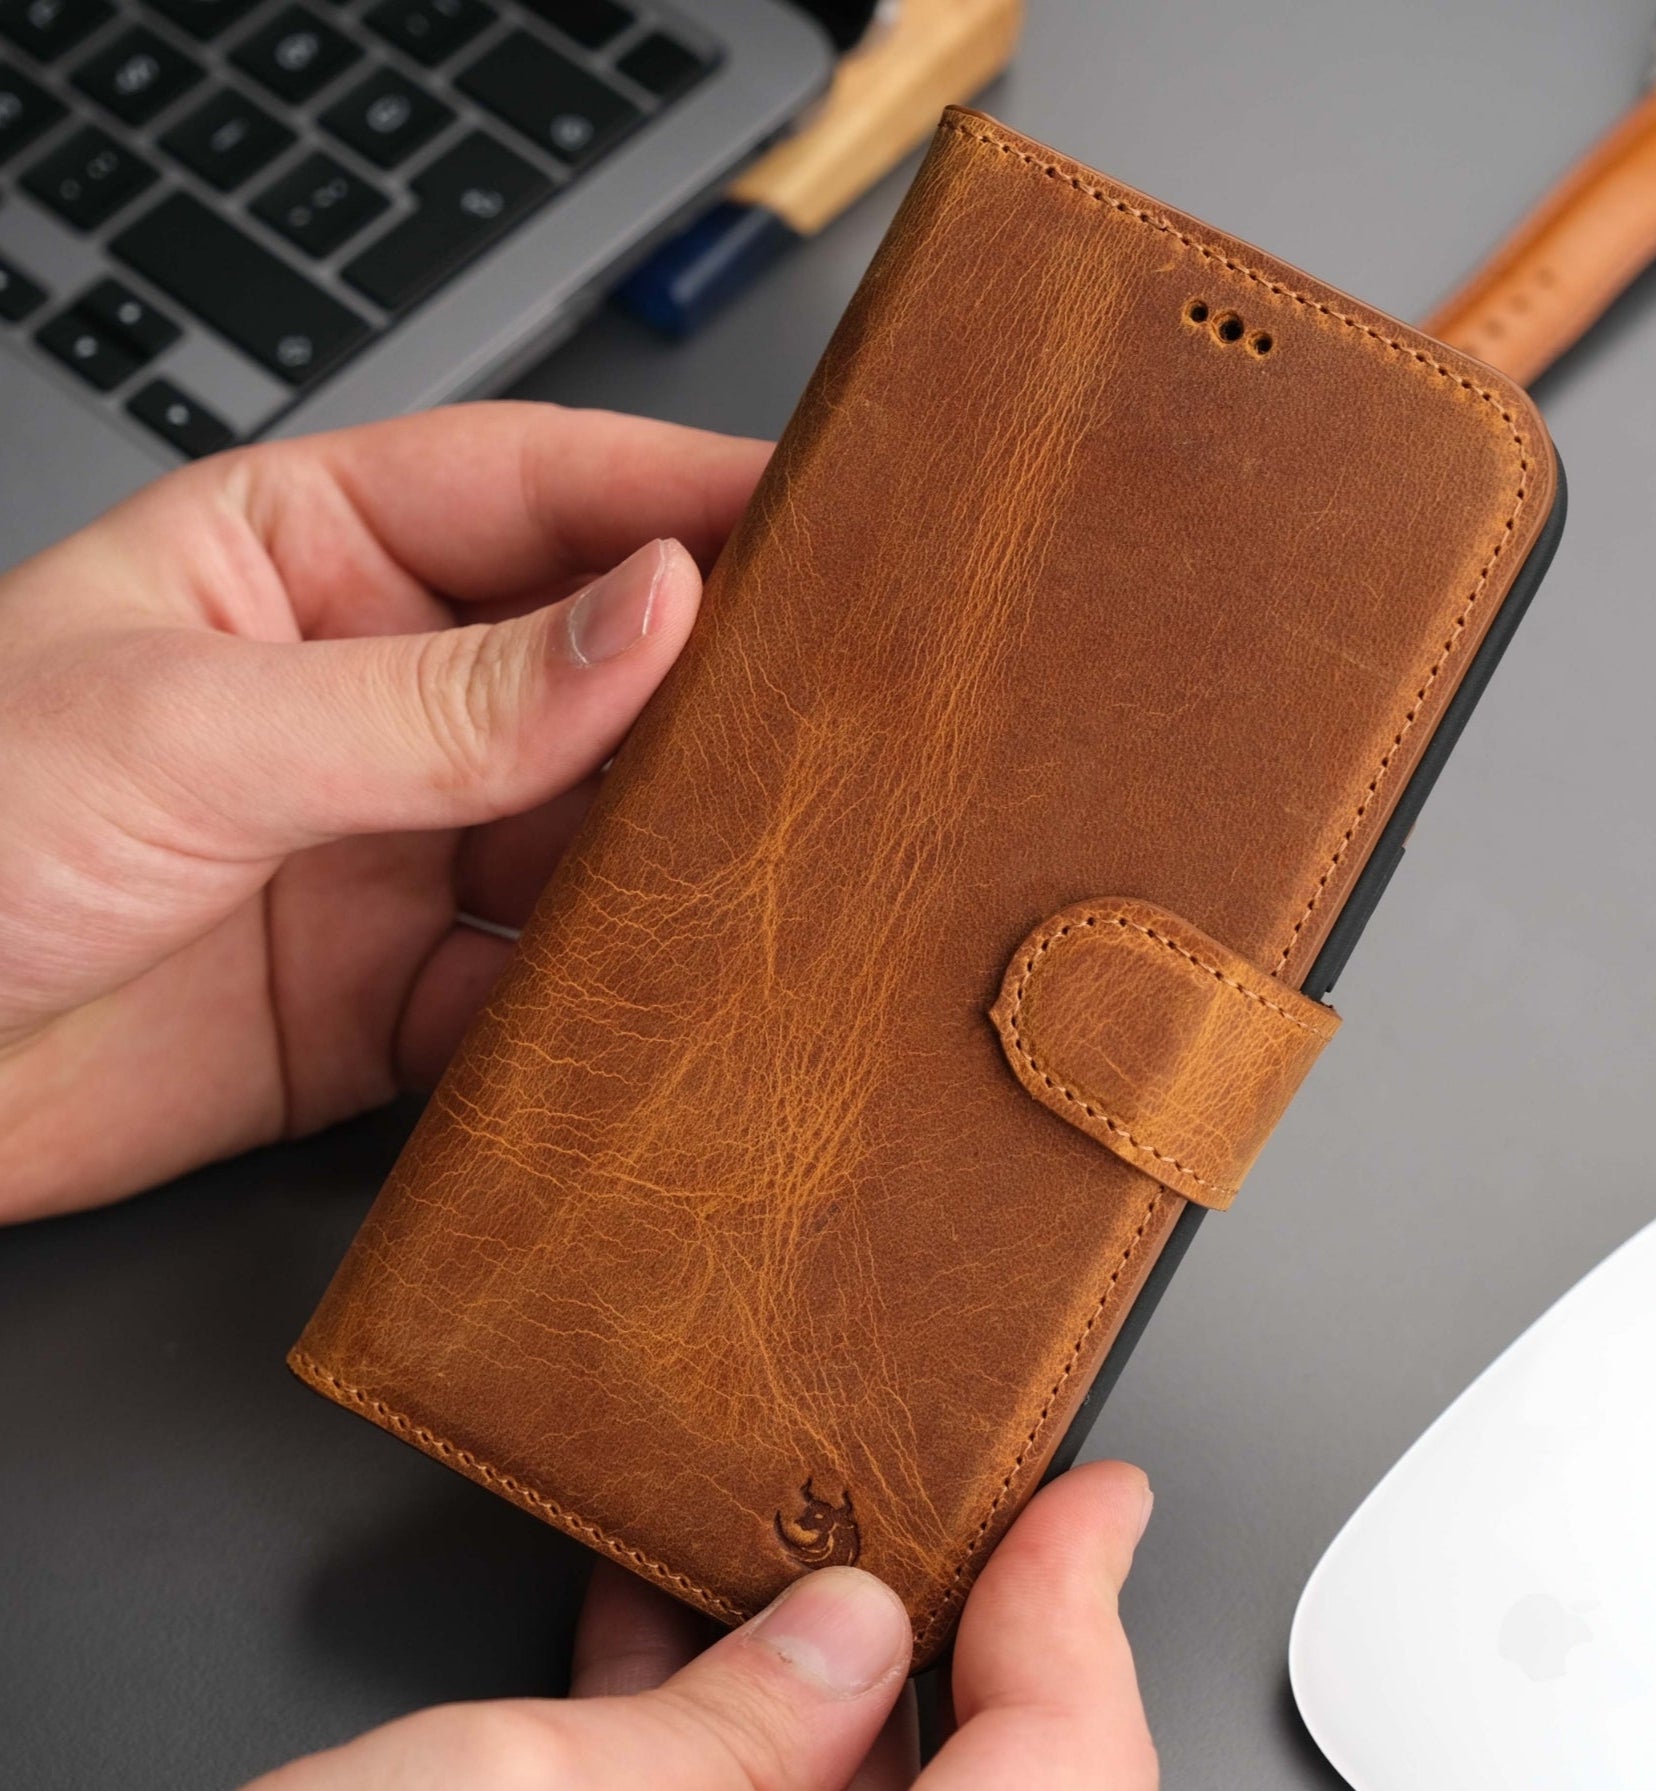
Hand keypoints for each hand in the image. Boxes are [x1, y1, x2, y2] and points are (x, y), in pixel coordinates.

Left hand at [0, 402, 767, 1220]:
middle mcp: (384, 699)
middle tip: (849, 711)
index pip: (546, 496)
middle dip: (718, 696)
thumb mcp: (195, 730)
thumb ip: (442, 696)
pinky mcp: (401, 994)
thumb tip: (652, 616)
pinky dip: (607, 1004)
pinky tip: (659, 1001)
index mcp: (317, 562)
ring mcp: (401, 848)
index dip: (691, 498)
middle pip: (600, 674)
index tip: (828, 522)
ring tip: (780, 866)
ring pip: (592, 840)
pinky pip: (543, 990)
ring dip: (675, 860)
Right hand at [246, 1459, 1157, 1790]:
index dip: (1083, 1617)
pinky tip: (655, 1629)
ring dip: (817, 1675)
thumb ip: (720, 1734)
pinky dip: (710, 1741)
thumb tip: (850, 1632)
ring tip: (782, 1533)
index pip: (1063, 1776)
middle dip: (965, 1638)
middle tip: (949, 1511)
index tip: (1091, 1502)